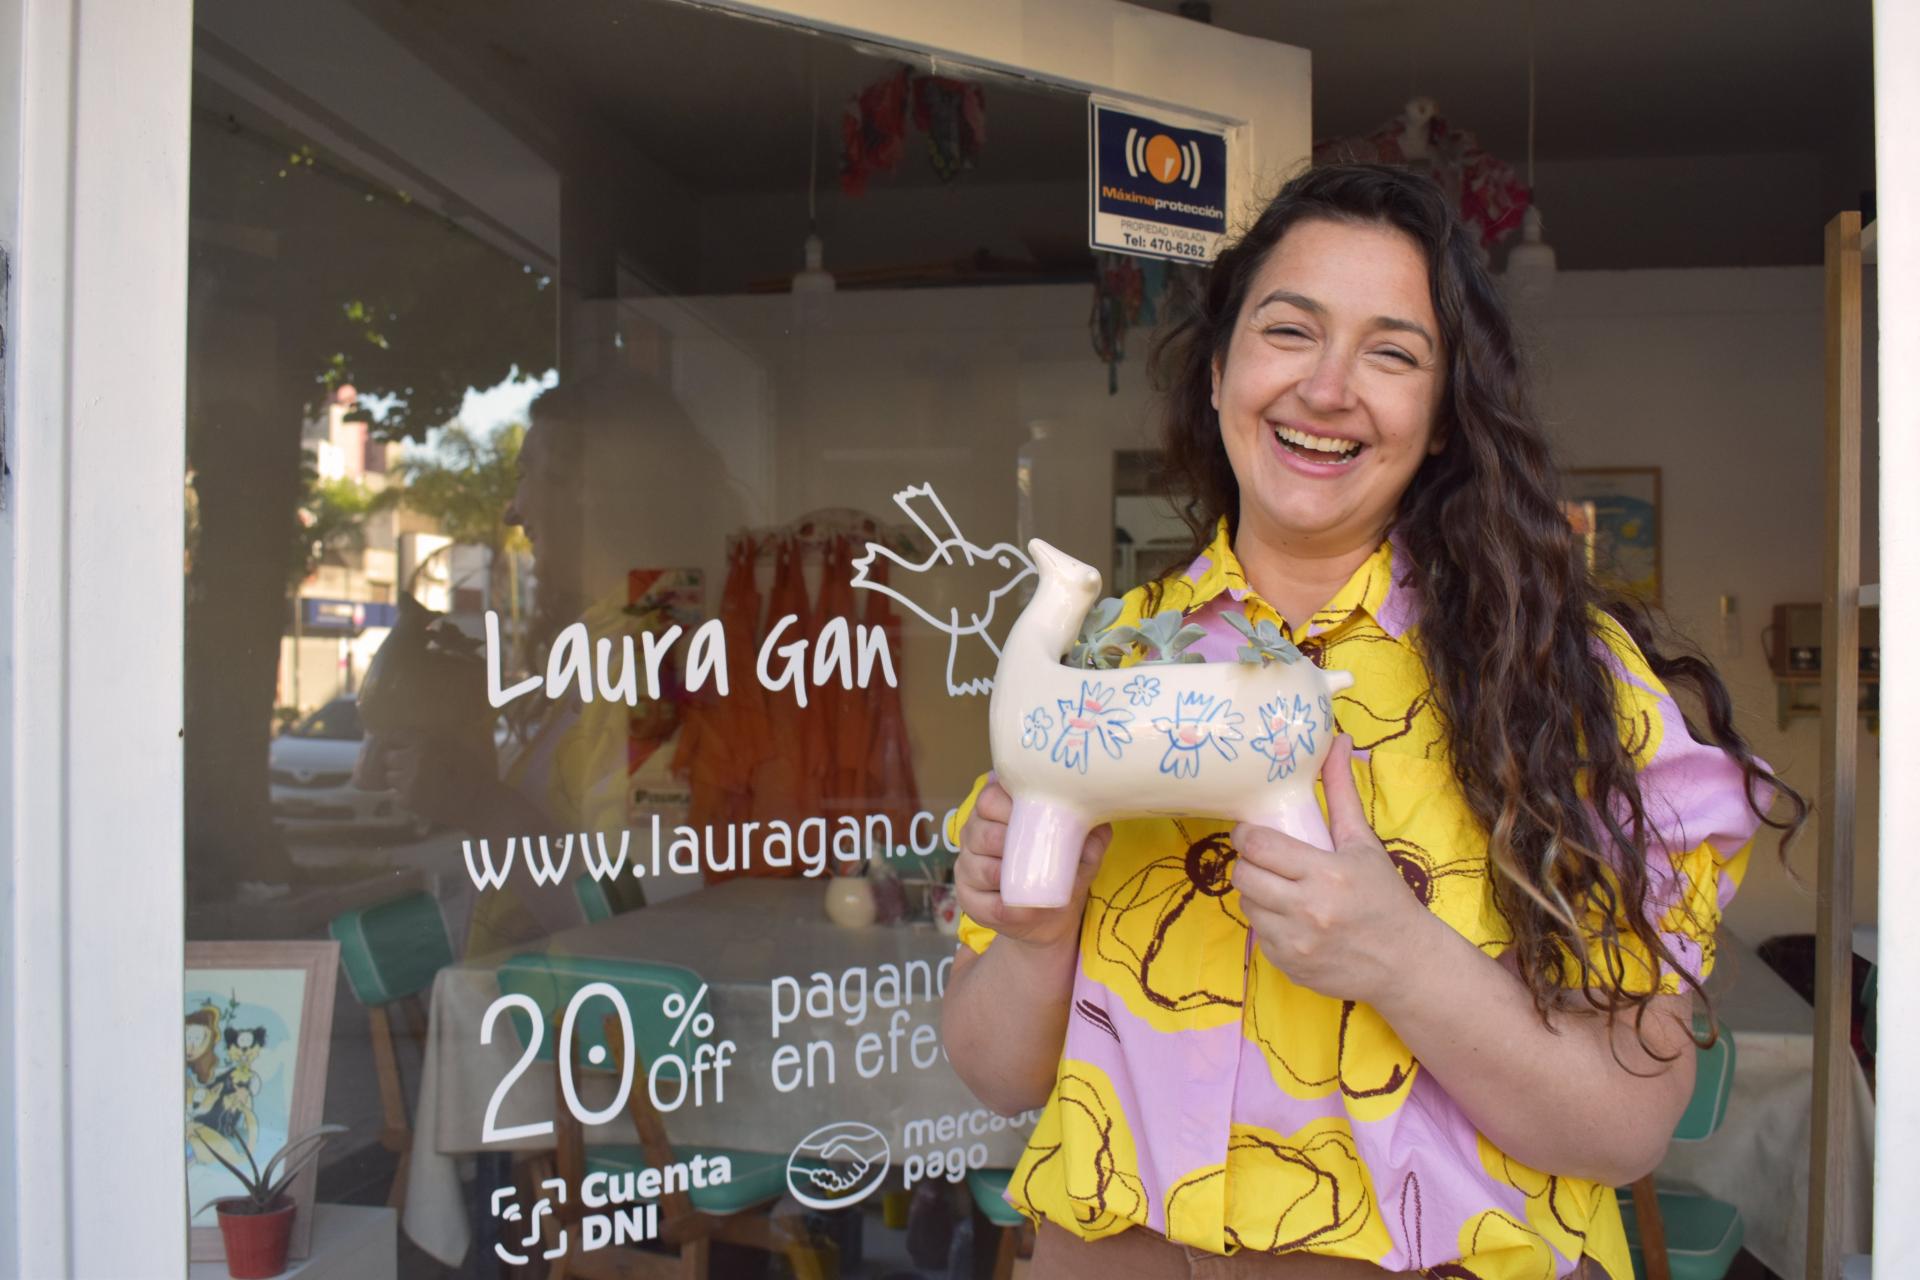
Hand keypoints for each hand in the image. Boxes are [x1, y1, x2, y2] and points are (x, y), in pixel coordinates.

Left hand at [356, 726, 500, 828]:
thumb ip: (428, 741)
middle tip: (414, 770)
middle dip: (398, 764)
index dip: (394, 744)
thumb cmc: (471, 771)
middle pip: (389, 758)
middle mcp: (414, 758)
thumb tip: (405, 740)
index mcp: (425, 741)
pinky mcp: (409, 800)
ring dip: (401, 782)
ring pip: (390, 778)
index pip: (393, 737)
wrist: (480, 801)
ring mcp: (409, 780)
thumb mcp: (453, 745)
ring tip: (421, 785)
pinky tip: (424, 797)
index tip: (398, 750)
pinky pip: (396, 797)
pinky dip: (406, 799)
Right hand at [954, 778, 1110, 951]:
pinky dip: (1005, 907)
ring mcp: (967, 868)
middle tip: (1037, 849)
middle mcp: (974, 835)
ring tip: (1031, 879)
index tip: (1036, 814)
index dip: (1009, 804)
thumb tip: (1099, 823)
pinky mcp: (968, 901)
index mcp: (995, 812)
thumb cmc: (1062, 870)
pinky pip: (983, 903)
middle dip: (1009, 839)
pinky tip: (1023, 908)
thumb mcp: (1083, 850)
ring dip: (1006, 875)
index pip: (989, 798)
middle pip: (980, 830)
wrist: (1051, 916)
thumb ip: (1091, 834)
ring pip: (978, 866)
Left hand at [1232, 735, 1434, 1003]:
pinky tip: (1293, 920)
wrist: (1406, 963)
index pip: (1257, 845)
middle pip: (1243, 876)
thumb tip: (1338, 741)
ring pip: (1246, 905)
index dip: (1246, 836)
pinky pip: (1258, 935)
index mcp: (1326, 874)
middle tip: (1267, 861)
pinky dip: (1269, 924)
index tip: (1253, 833)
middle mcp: (1307, 910)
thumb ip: (1340, 793)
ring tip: (1283, 890)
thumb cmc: (1386, 897)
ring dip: (1257, 894)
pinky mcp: (1288, 966)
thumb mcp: (1363, 843)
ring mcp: (1295, 943)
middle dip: (1250, 864)